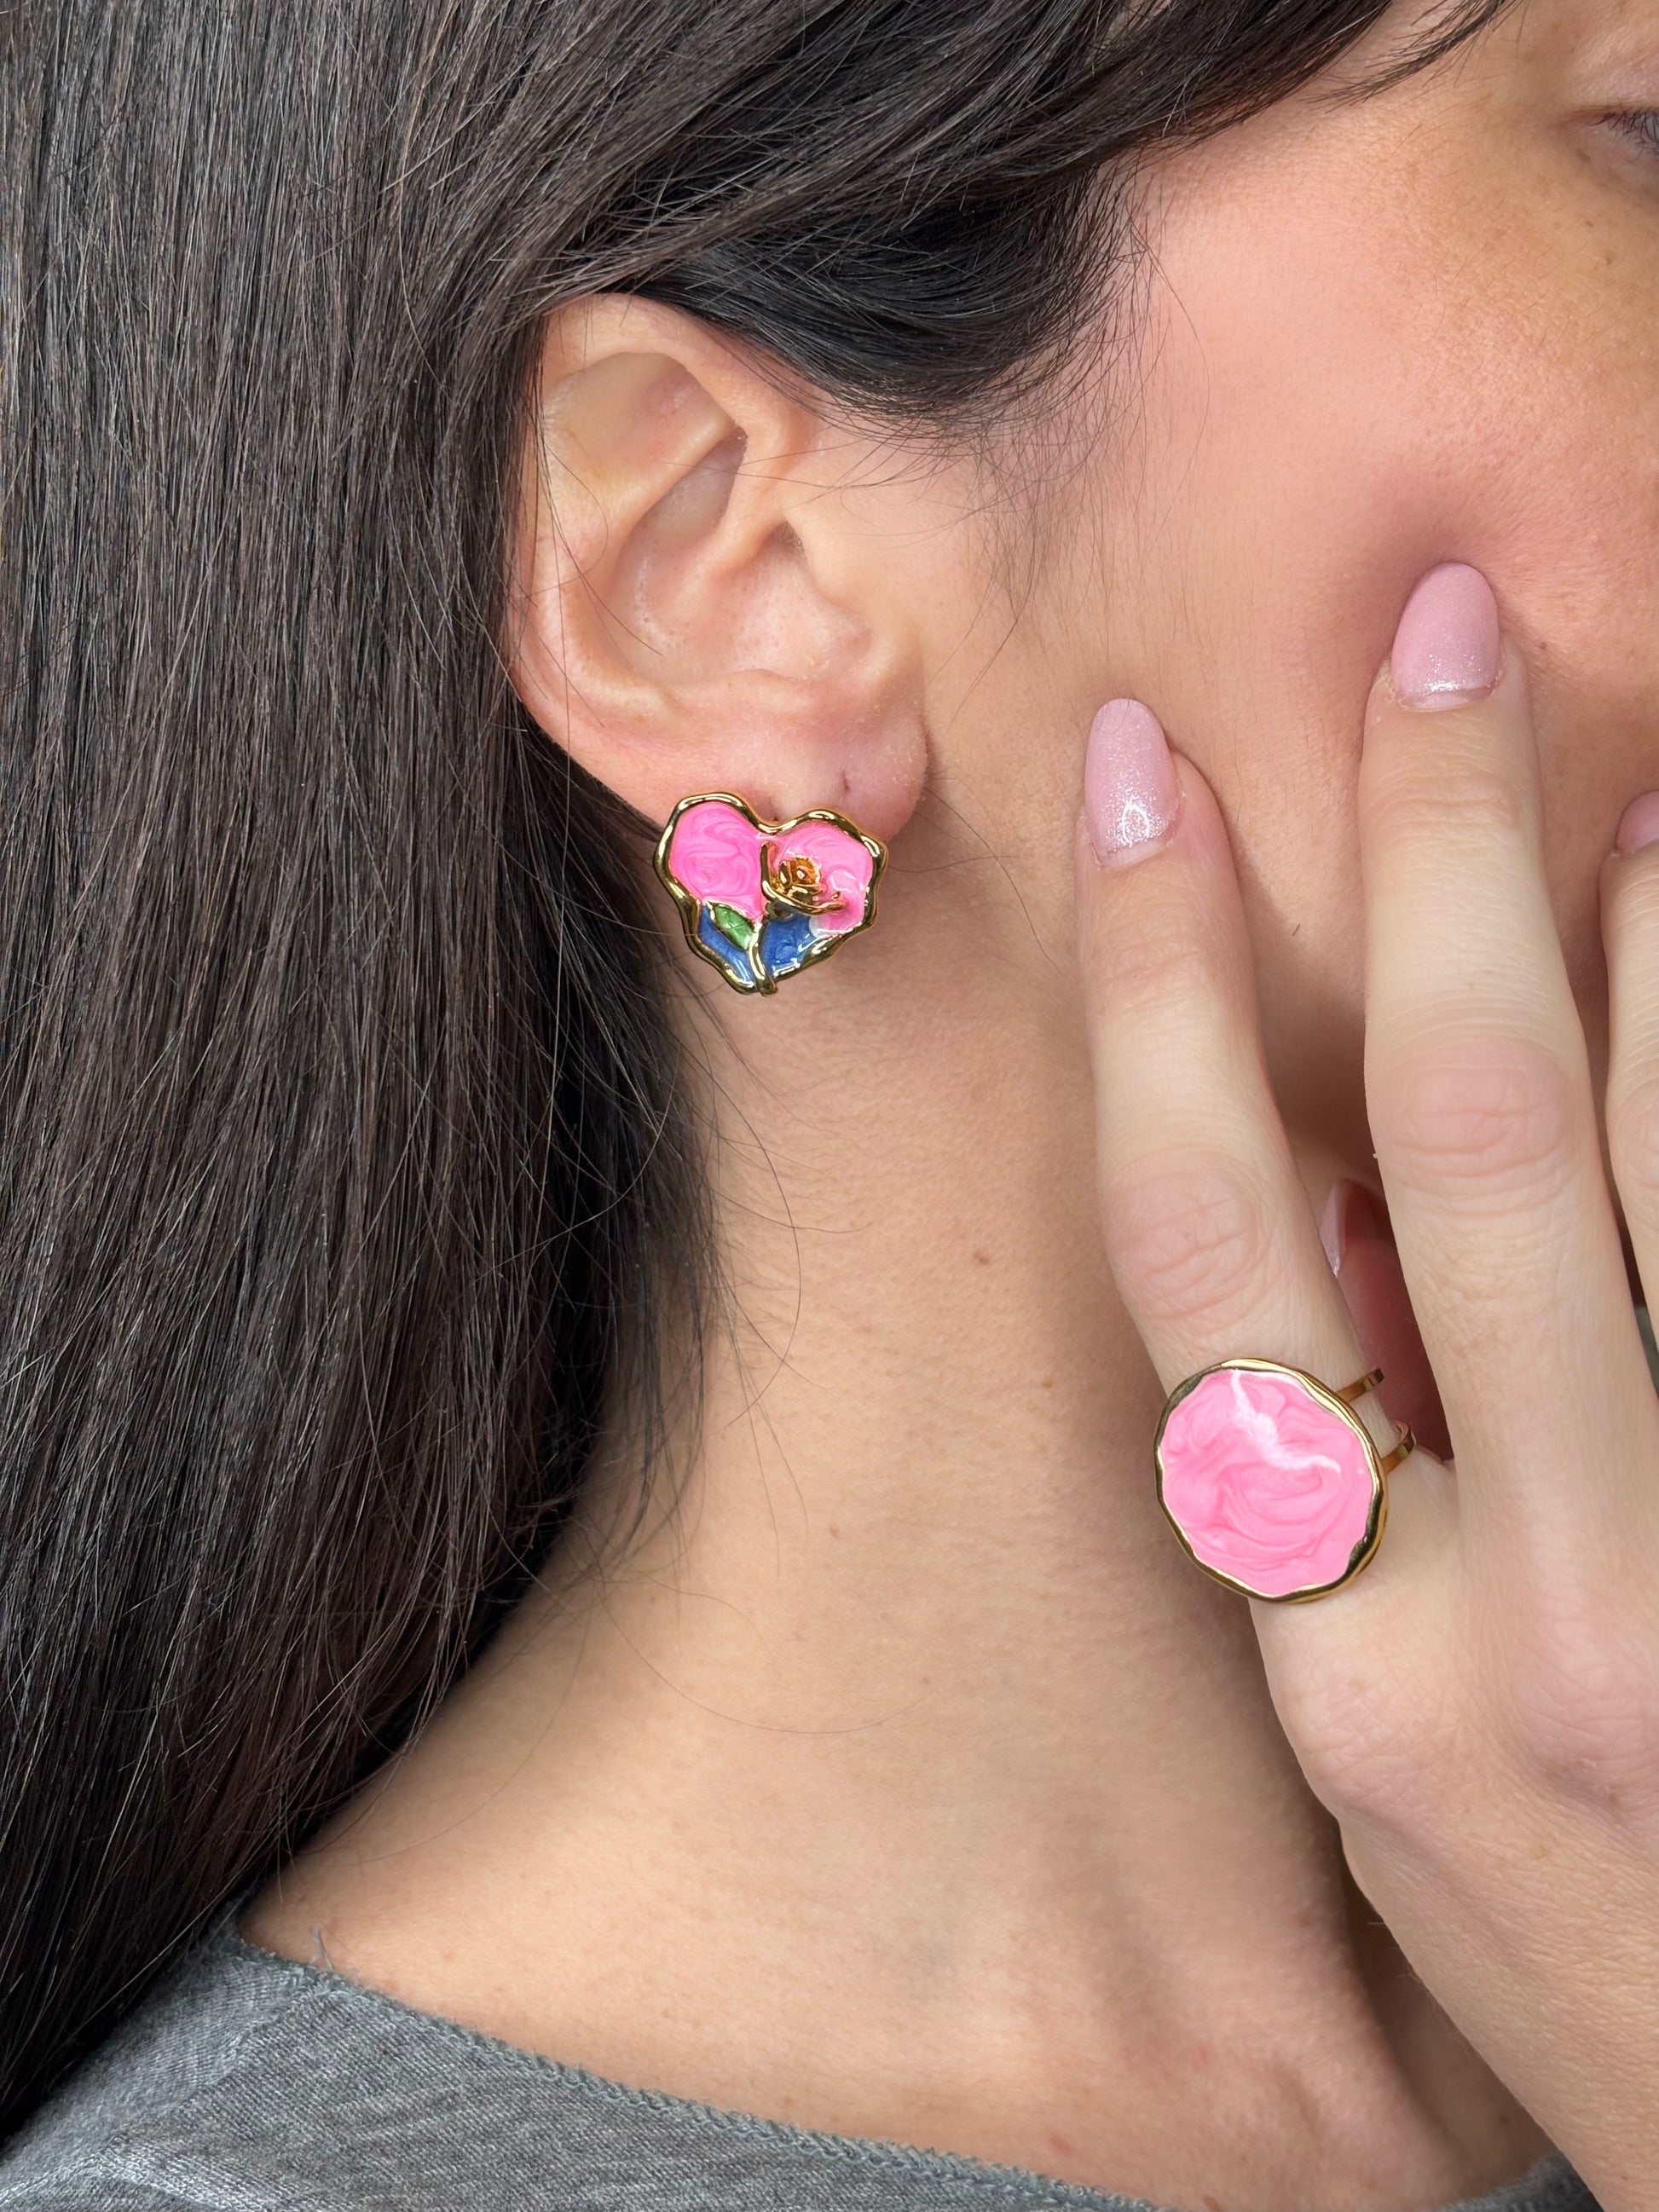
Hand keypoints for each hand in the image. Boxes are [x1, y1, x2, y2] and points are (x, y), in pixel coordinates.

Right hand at [1075, 564, 1658, 2209]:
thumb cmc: (1582, 1977)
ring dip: (1646, 925)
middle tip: (1441, 632)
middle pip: (1462, 1140)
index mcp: (1343, 1661)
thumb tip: (1325, 1214)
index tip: (1144, 780)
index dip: (1160, 986)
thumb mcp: (1385, 1774)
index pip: (1206, 1247)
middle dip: (1434, 858)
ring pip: (1654, 1170)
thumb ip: (1342, 1510)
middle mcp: (1527, 1603)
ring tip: (1635, 738)